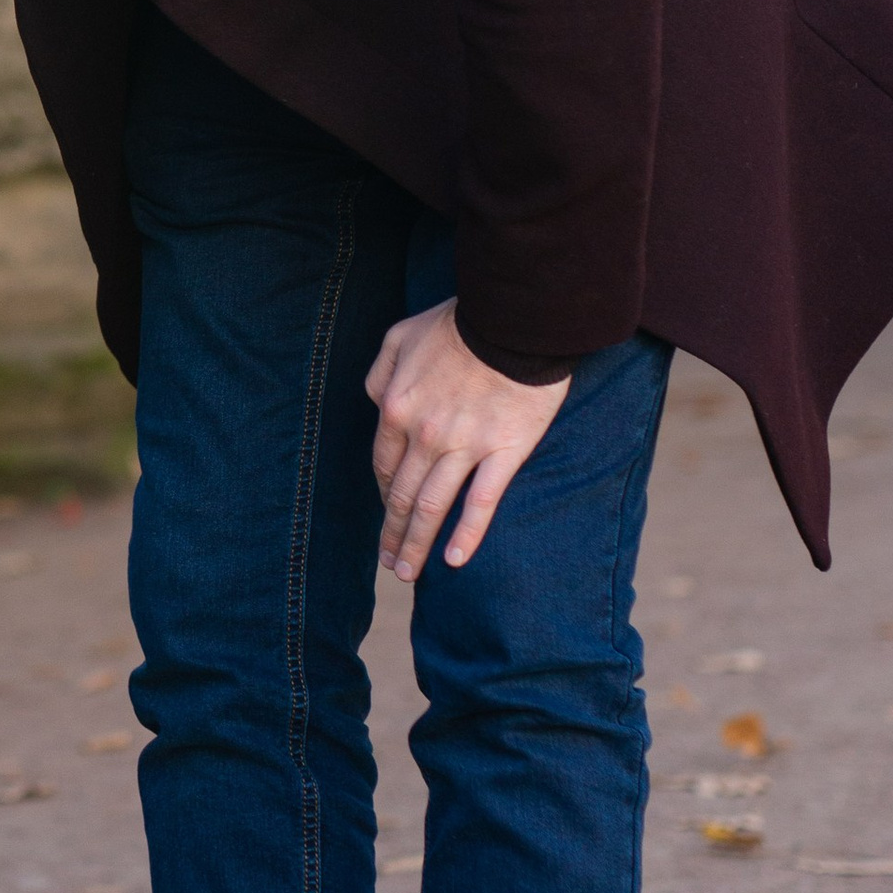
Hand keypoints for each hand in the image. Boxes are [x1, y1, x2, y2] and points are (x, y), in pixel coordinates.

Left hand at [366, 300, 568, 582]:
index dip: (385, 494)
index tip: (388, 513)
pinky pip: (480, 503)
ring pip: (433, 506)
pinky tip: (454, 561)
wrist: (515, 319)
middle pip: (403, 494)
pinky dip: (465, 536)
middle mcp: (424, 433)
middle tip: (390, 562)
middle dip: (393, 533)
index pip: (385, 464)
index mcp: (397, 406)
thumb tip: (378, 405)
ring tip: (409, 572)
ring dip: (418, 544)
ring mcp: (464, 446)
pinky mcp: (503, 453)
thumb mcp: (400, 336)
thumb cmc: (459, 323)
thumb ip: (380, 373)